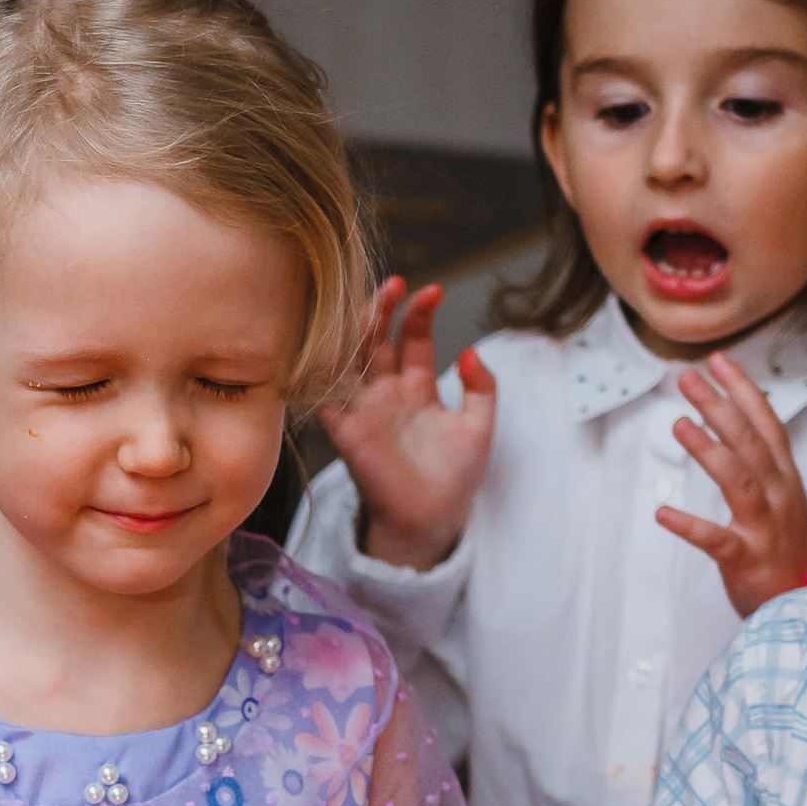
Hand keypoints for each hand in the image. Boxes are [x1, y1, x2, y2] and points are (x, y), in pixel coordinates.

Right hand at [311, 277, 497, 570]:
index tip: (434, 291)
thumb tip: (469, 351)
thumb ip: (482, 388)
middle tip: (395, 284)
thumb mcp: (480, 427)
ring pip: (352, 359)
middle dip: (384, 310)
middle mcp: (387, 392)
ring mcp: (365, 409)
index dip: (420, 313)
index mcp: (418, 387)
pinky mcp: (347, 432)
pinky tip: (331, 343)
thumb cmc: (455, 478)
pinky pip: (328, 396)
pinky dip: (324, 371)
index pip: (414, 337)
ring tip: (370, 302)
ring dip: (357, 330)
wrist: (432, 521)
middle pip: (378, 339)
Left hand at [656, 354, 806, 615]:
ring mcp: (765, 527)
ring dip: (708, 450)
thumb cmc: (789, 553)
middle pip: (749, 442)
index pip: (766, 424)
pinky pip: (716, 540)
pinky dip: (690, 526)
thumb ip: (763, 468)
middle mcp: (779, 496)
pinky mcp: (747, 560)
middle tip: (686, 378)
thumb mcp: (784, 501)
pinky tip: (662, 514)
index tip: (717, 360)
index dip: (743, 390)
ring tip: (679, 423)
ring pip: (738, 480)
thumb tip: (734, 431)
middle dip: (718, 406)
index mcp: (785, 480)